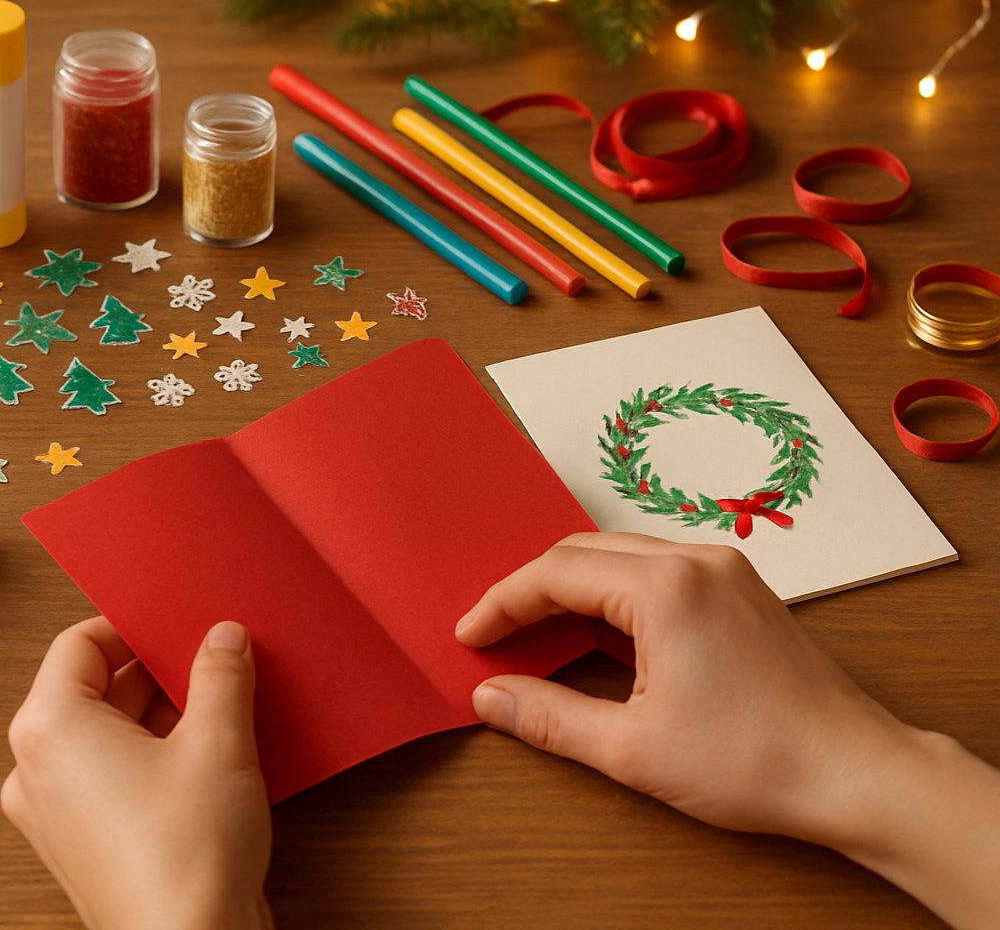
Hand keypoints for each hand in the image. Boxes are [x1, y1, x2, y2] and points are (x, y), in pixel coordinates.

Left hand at [2, 617, 272, 929]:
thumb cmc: (188, 856)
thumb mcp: (218, 743)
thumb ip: (220, 676)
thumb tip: (223, 638)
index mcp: (49, 727)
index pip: (80, 643)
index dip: (133, 625)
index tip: (178, 621)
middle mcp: (35, 768)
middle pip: (90, 689)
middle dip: (153, 671)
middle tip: (209, 658)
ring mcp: (52, 812)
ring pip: (103, 735)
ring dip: (156, 715)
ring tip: (217, 706)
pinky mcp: (80, 845)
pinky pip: (107, 777)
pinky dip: (148, 757)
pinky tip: (203, 755)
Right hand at [456, 532, 999, 927]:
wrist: (856, 774)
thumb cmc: (755, 761)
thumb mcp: (632, 749)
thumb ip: (549, 717)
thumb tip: (490, 697)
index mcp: (665, 587)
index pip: (556, 574)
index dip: (502, 604)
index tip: (470, 636)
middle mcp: (696, 560)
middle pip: (584, 552)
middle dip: (531, 589)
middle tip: (494, 633)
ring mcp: (725, 571)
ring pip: (621, 556)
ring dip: (573, 587)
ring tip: (537, 632)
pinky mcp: (742, 590)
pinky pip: (658, 570)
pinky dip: (614, 593)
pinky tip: (599, 634)